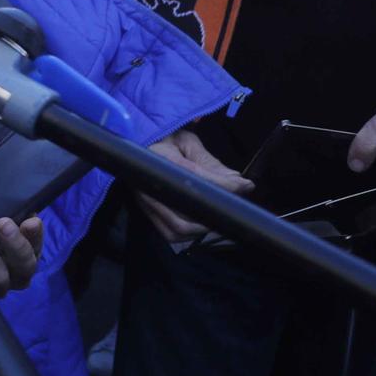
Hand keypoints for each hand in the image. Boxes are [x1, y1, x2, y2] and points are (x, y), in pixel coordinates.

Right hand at [137, 129, 253, 240]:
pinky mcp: (144, 211)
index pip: (197, 177)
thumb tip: (237, 181)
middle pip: (186, 212)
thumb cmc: (158, 140)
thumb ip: (210, 162)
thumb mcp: (185, 142)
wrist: (130, 145)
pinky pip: (168, 233)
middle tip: (232, 206)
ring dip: (201, 228)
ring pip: (177, 229)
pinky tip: (199, 223)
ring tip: (216, 216)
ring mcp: (145, 202)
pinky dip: (187, 235)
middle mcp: (150, 186)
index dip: (224, 185)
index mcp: (161, 161)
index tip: (245, 186)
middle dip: (213, 213)